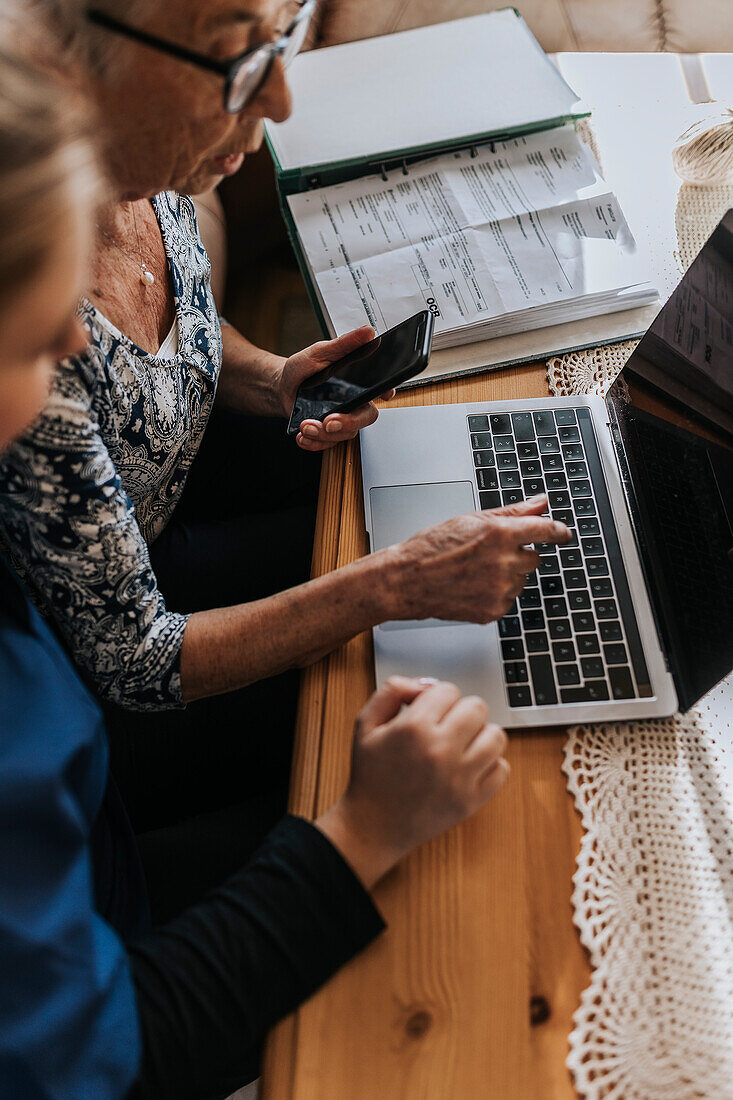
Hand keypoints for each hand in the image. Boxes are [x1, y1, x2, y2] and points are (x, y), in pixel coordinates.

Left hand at [277, 326, 394, 450]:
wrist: (281, 388)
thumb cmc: (302, 370)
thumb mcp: (320, 352)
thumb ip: (344, 345)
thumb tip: (368, 332)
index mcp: (357, 383)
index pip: (380, 388)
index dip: (387, 392)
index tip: (384, 394)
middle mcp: (353, 403)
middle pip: (365, 418)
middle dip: (348, 423)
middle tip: (329, 421)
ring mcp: (341, 419)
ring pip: (344, 434)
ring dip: (324, 434)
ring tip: (306, 425)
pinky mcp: (327, 434)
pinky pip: (328, 444)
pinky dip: (314, 443)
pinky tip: (302, 436)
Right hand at [316, 677, 508, 886]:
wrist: (372, 825)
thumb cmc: (370, 773)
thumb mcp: (366, 723)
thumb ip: (392, 691)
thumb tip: (428, 684)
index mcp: (413, 728)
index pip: (448, 690)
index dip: (438, 698)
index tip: (429, 713)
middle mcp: (440, 750)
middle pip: (477, 707)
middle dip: (462, 711)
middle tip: (447, 726)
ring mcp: (459, 778)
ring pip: (496, 736)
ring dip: (481, 735)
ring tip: (462, 744)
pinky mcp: (472, 801)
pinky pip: (502, 769)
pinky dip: (490, 765)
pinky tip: (469, 766)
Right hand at [385, 495, 569, 622]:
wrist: (407, 580)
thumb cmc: (432, 547)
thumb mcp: (472, 520)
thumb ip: (513, 513)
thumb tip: (541, 503)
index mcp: (500, 534)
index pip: (546, 530)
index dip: (559, 531)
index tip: (563, 534)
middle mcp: (504, 562)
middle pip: (534, 558)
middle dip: (518, 554)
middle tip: (489, 553)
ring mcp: (500, 589)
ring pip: (520, 580)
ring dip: (506, 575)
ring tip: (474, 571)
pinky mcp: (494, 610)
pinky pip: (508, 599)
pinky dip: (495, 593)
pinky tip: (472, 585)